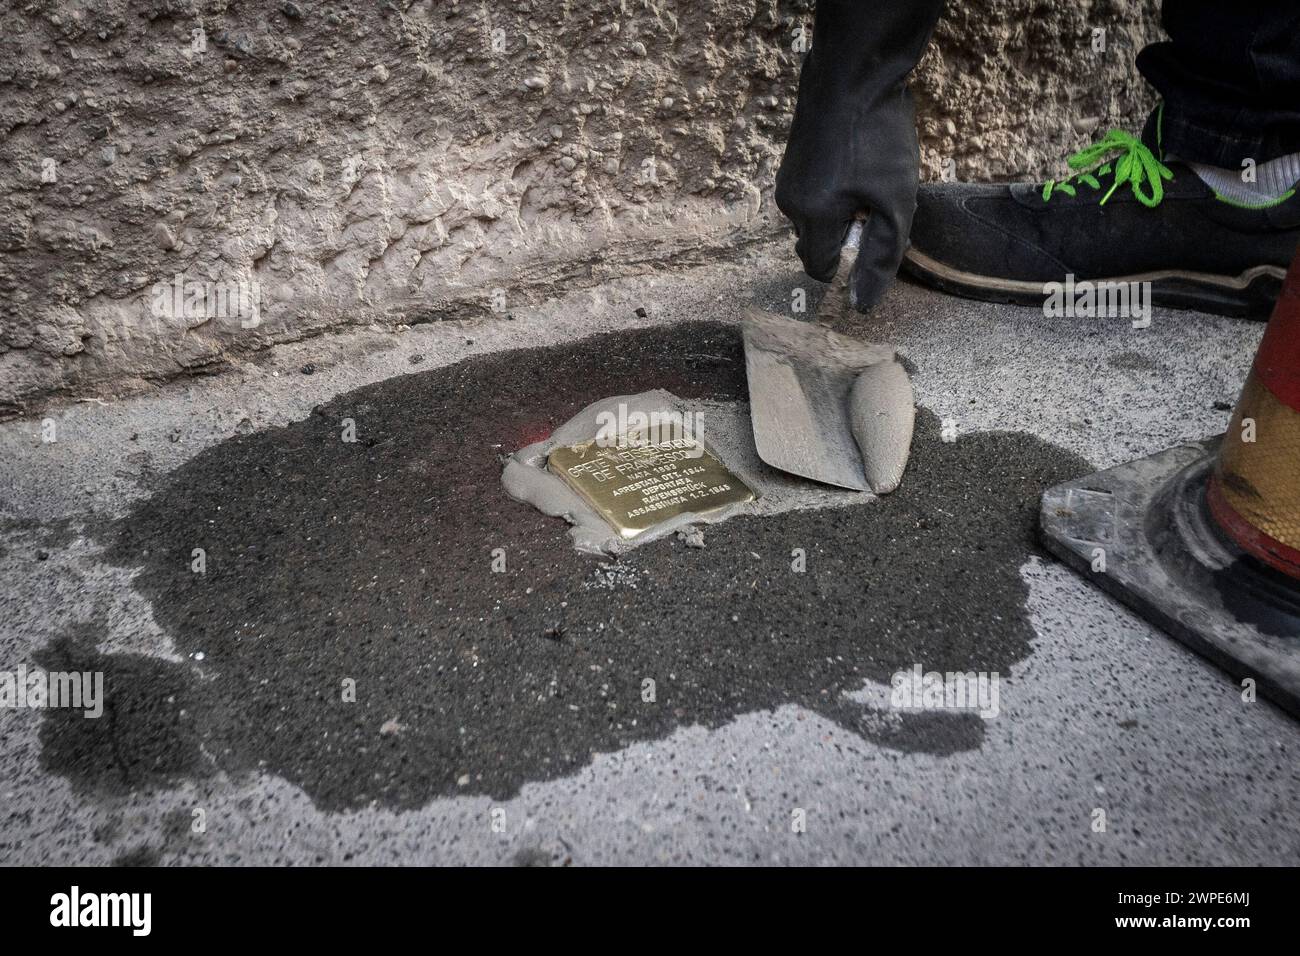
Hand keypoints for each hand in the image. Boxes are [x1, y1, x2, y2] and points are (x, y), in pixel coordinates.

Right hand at [775, 0, 943, 312]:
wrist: (855, 73)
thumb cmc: (877, 138)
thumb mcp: (895, 205)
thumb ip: (880, 260)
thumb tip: (862, 307)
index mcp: (810, 219)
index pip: (820, 269)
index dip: (850, 264)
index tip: (874, 238)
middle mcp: (790, 204)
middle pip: (819, 244)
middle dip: (849, 235)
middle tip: (879, 204)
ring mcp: (788, 179)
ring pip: (818, 218)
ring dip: (845, 211)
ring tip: (871, 178)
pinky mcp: (793, 160)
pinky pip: (815, 194)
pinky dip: (837, 191)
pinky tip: (859, 163)